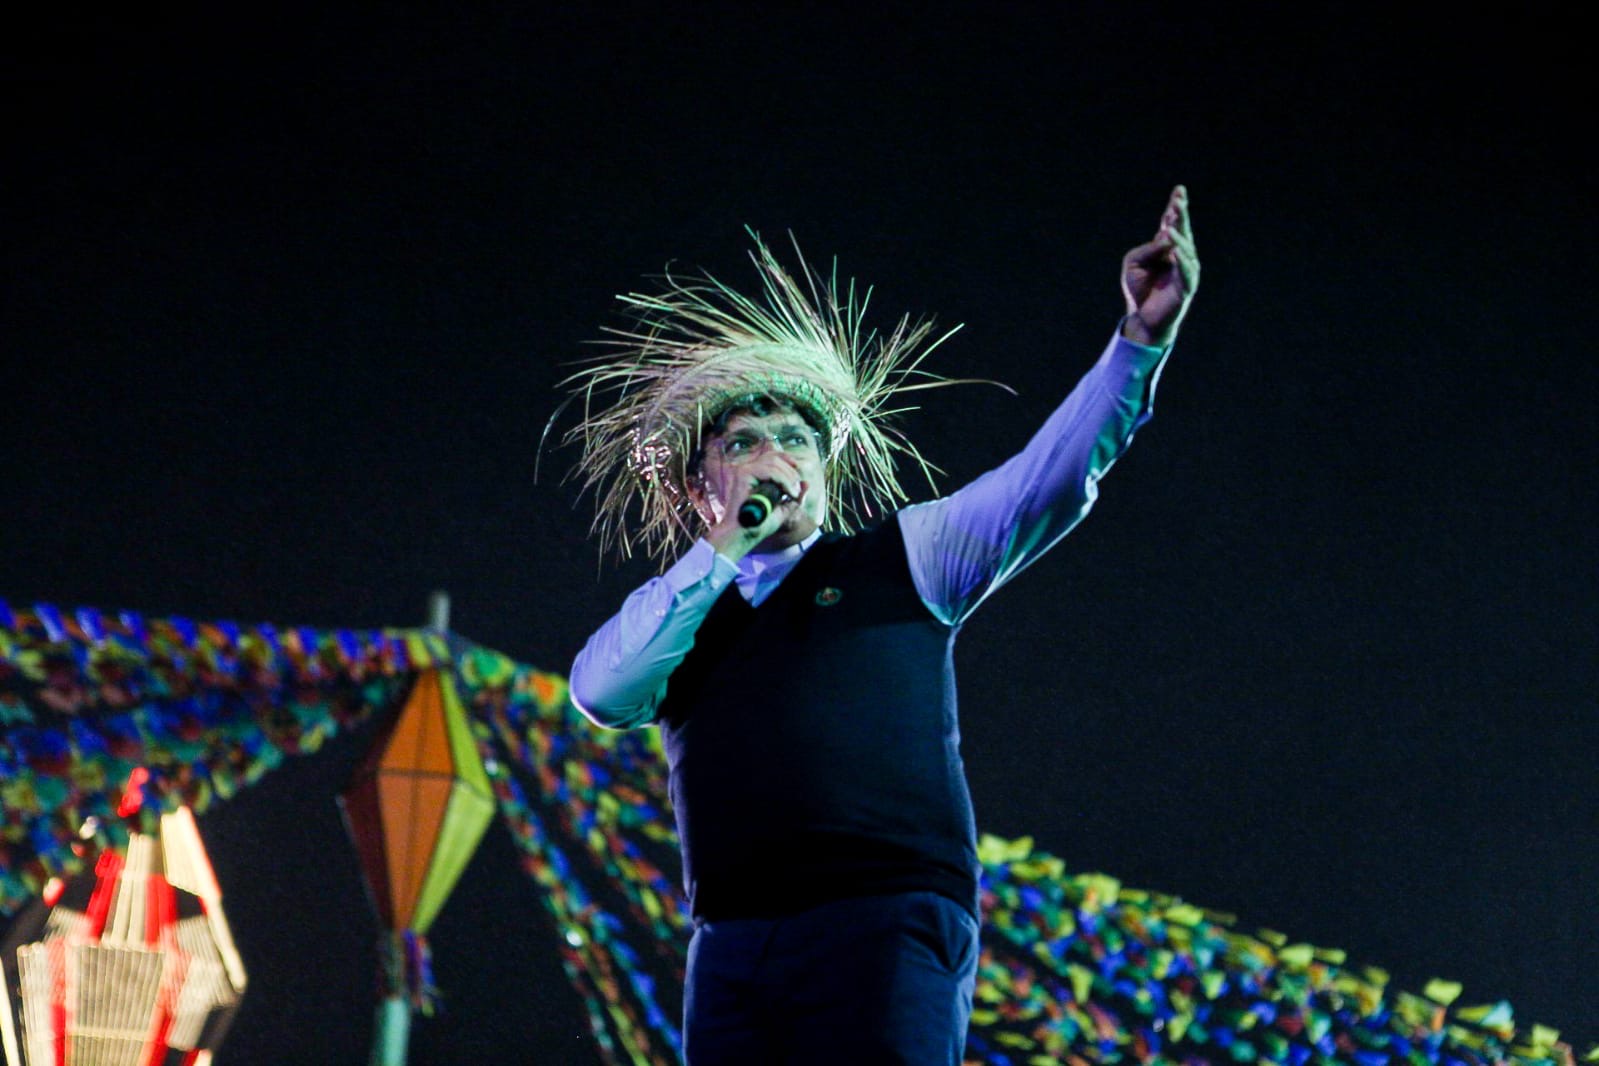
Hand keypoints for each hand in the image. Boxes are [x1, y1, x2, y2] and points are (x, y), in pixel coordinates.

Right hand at [701, 462, 806, 561]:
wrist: (744, 536)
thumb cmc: (760, 525)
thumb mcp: (784, 509)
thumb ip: (795, 496)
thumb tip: (807, 483)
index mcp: (756, 474)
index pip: (775, 457)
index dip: (790, 462)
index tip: (800, 480)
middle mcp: (749, 469)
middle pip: (776, 457)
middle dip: (792, 473)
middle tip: (797, 492)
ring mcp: (744, 470)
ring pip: (774, 462)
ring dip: (789, 478)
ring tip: (794, 494)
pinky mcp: (743, 475)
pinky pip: (769, 470)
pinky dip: (783, 480)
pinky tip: (789, 493)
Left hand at [1121, 185, 1198, 346]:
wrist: (1143, 318)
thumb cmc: (1139, 288)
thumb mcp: (1134, 262)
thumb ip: (1147, 248)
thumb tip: (1165, 238)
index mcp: (1167, 247)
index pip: (1173, 223)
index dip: (1177, 207)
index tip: (1179, 190)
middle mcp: (1180, 255)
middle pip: (1182, 232)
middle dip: (1180, 216)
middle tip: (1178, 202)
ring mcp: (1186, 270)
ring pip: (1185, 250)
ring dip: (1177, 239)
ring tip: (1168, 228)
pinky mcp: (1187, 287)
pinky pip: (1187, 272)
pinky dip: (1181, 261)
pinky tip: (1176, 252)